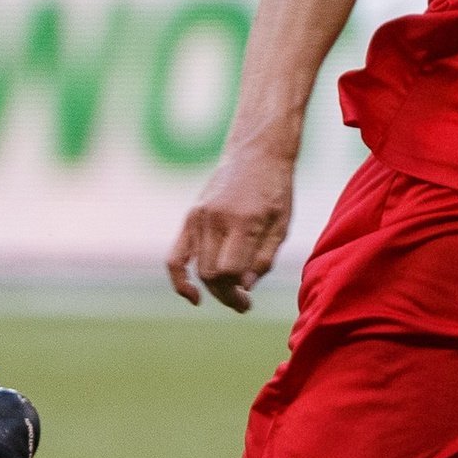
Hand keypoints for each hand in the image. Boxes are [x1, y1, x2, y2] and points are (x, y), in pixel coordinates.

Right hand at [166, 143, 294, 311]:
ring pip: (197, 269)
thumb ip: (264, 258)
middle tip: (243, 304)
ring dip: (212, 289)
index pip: (231, 271)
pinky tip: (192, 297)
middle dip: (226, 294)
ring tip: (230, 296)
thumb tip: (244, 287)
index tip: (249, 299)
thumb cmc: (275, 190)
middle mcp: (217, 219)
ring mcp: (199, 217)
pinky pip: (175, 256)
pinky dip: (179, 279)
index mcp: (244, 221)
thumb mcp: (282, 225)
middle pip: (212, 273)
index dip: (239, 292)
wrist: (256, 154)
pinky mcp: (190, 217)